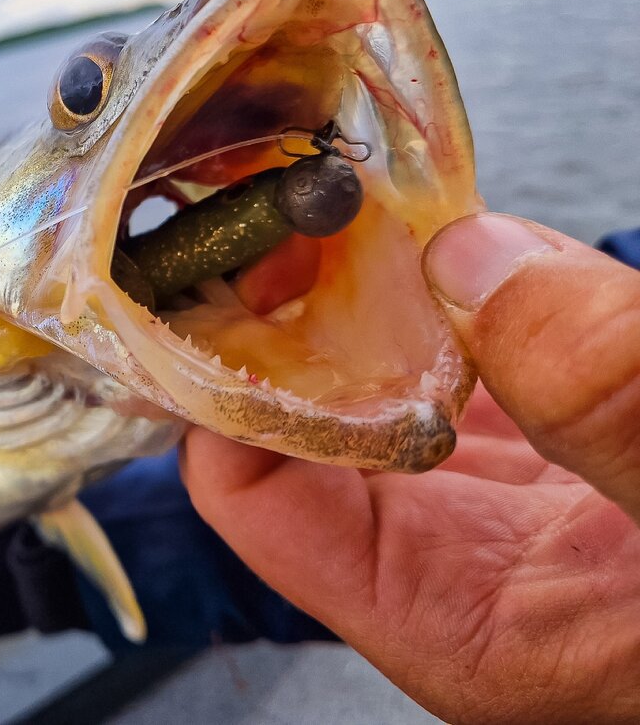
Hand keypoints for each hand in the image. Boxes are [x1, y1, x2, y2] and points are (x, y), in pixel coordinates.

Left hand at [182, 213, 639, 723]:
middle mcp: (460, 562)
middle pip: (300, 425)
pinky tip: (469, 246)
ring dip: (370, 290)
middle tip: (283, 199)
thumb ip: (614, 400)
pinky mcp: (568, 442)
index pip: (253, 495)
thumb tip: (477, 269)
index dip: (217, 373)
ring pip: (387, 381)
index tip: (230, 260)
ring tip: (354, 202)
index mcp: (456, 619)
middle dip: (285, 311)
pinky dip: (467, 292)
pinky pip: (478, 358)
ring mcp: (512, 500)